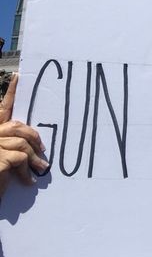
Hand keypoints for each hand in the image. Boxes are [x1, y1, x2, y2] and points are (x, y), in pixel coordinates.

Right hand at [0, 75, 48, 196]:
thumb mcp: (6, 158)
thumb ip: (16, 145)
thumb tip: (38, 144)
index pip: (3, 108)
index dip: (11, 93)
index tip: (19, 76)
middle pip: (18, 126)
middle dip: (34, 138)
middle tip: (44, 151)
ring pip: (21, 143)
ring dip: (35, 158)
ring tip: (41, 169)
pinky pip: (20, 159)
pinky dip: (27, 170)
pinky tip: (29, 181)